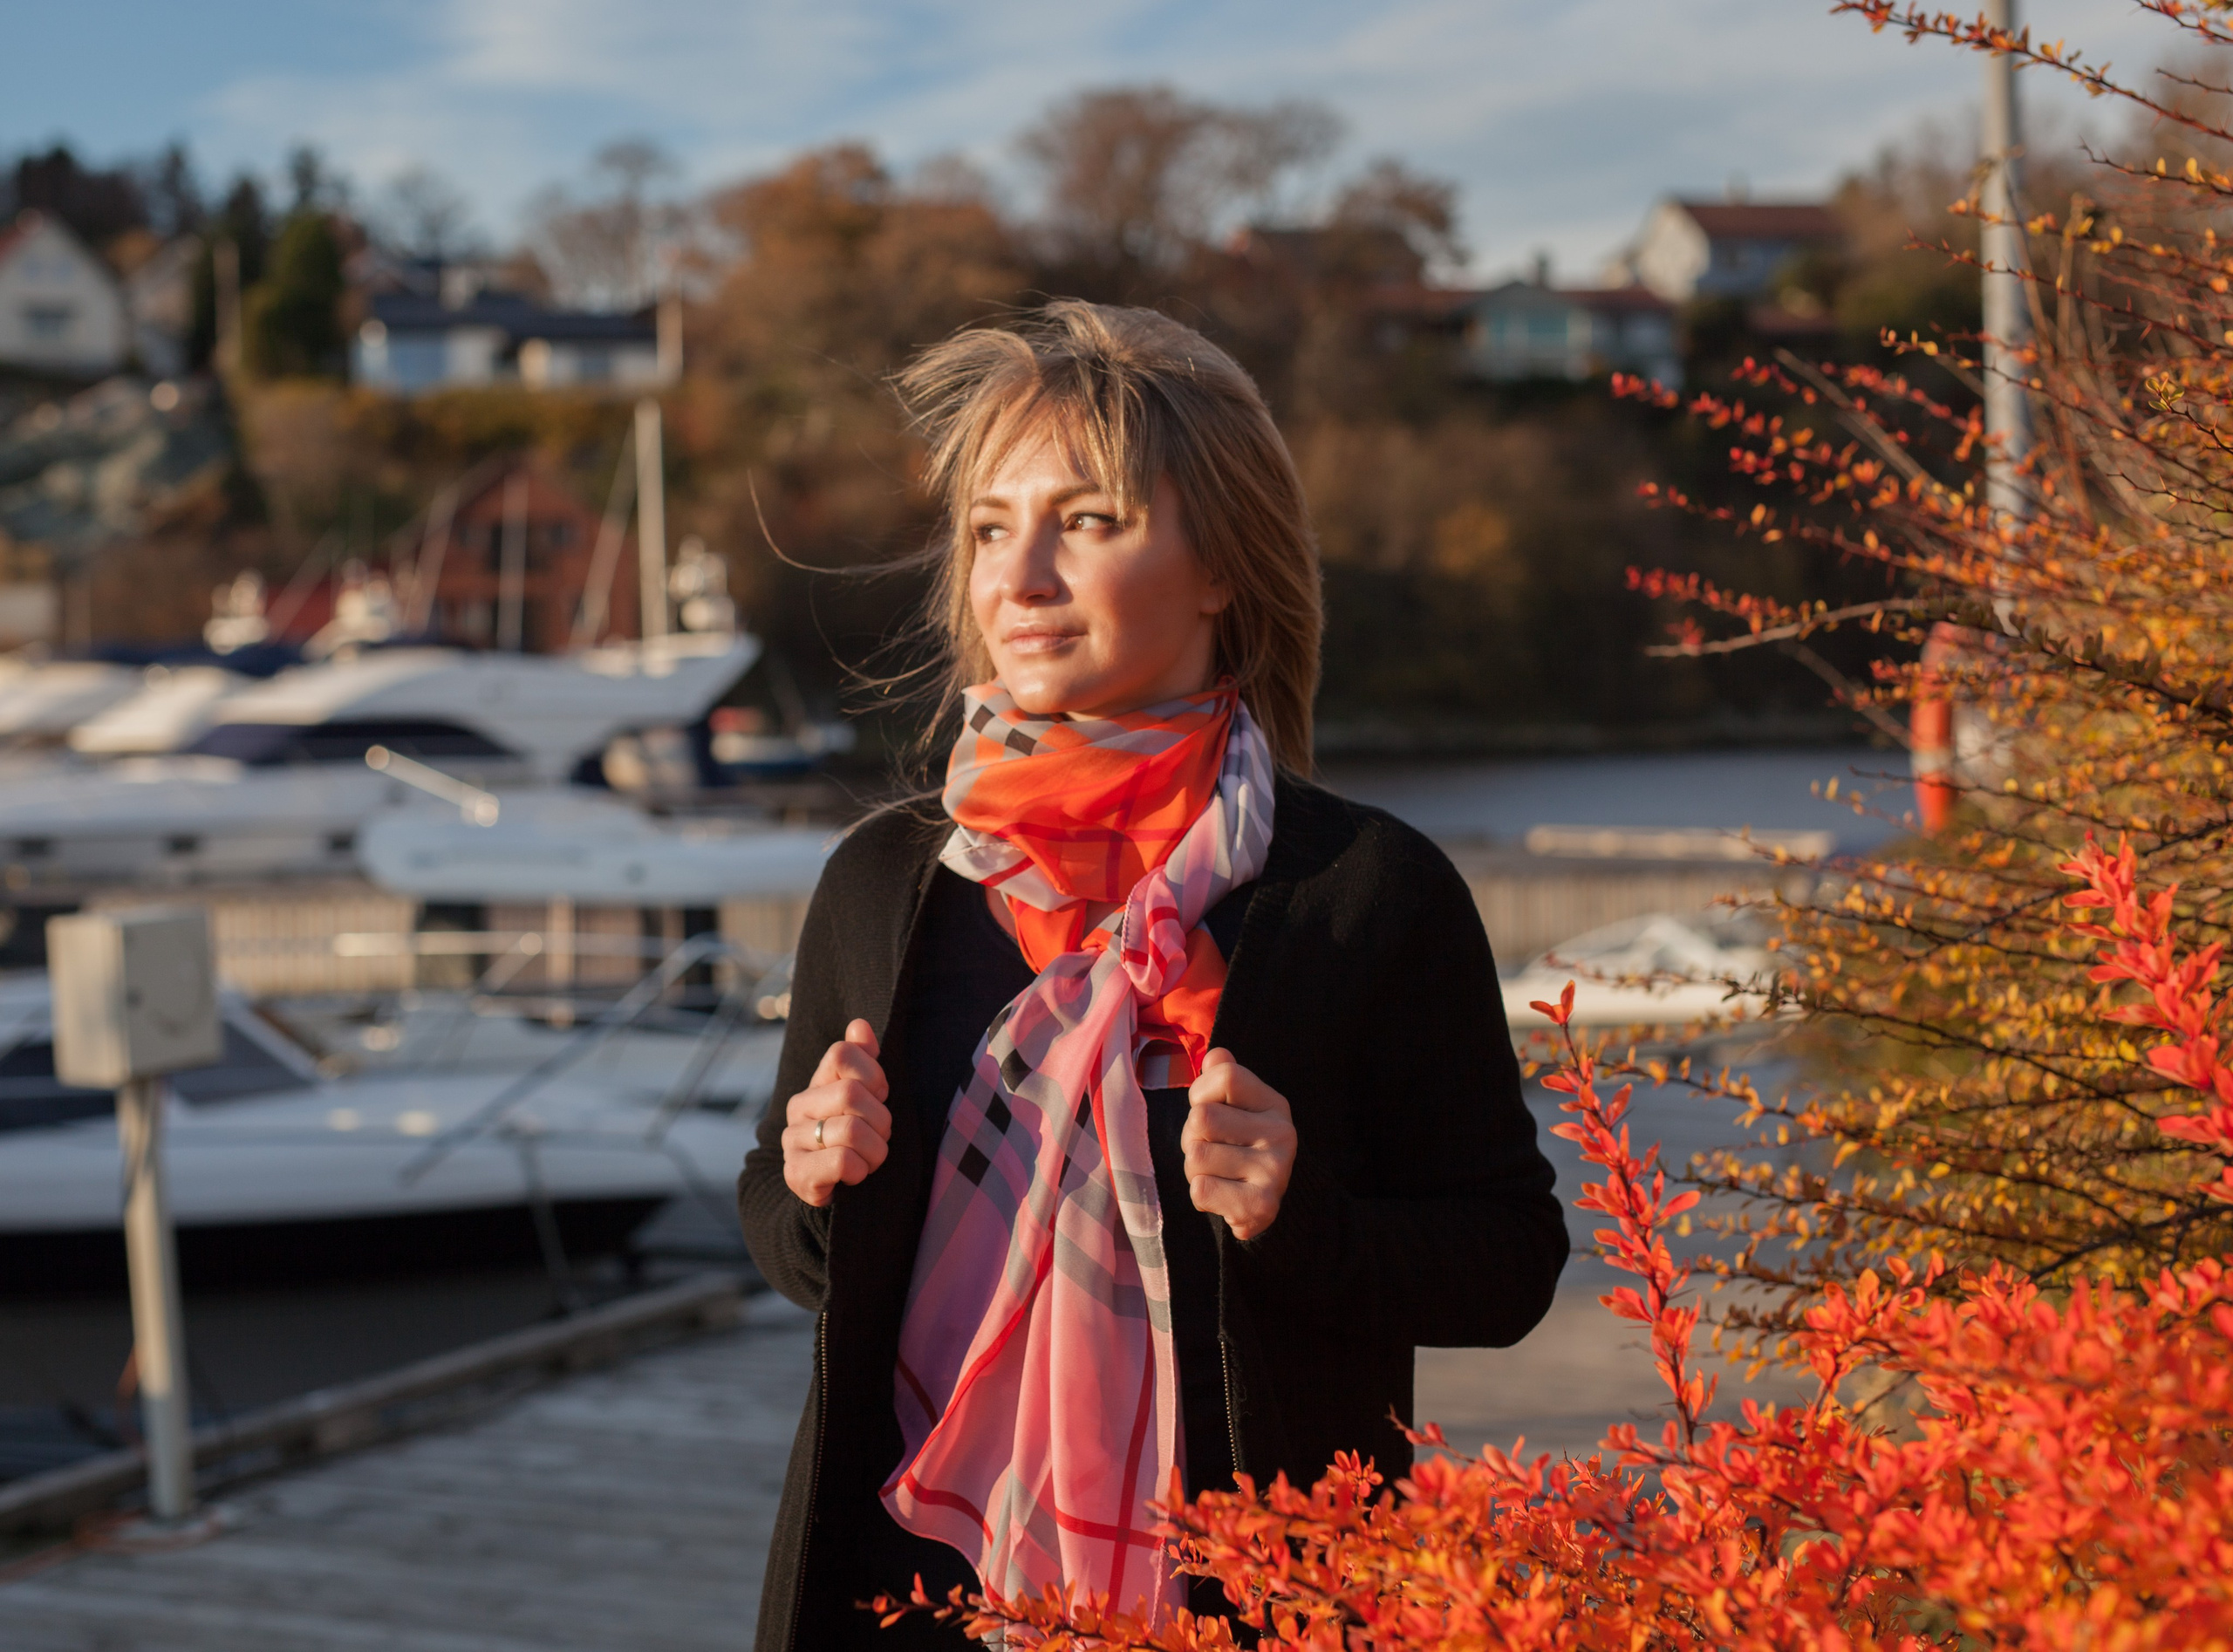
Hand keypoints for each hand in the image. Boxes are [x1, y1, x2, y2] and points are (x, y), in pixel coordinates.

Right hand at [782, 1019, 891, 1207]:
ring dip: (875, 1150)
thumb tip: (859, 1024)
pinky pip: (842, 1161)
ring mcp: (792, 1140)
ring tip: (870, 1158)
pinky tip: (855, 1175)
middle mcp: (799, 1107)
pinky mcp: (796, 1173)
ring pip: (851, 1131)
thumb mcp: (865, 1097)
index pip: (842, 1053)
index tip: (880, 1096)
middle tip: (881, 1135)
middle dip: (880, 1119)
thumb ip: (863, 1059)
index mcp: (817, 1083)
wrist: (829, 1189)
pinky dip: (860, 1171)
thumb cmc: (855, 1139)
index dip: (873, 1074)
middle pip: (850, 1093)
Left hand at [1183, 1048, 1295, 1240]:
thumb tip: (1214, 1056)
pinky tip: (1222, 1197)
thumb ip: (1223, 1077)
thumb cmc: (1239, 1148)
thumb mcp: (1236, 1108)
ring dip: (1194, 1170)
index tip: (1209, 1109)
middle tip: (1212, 1151)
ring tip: (1218, 1175)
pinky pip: (1200, 1190)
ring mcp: (1275, 1170)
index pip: (1224, 1075)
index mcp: (1275, 1104)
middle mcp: (1282, 1134)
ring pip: (1195, 1158)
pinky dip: (1200, 1196)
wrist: (1262, 1207)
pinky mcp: (1261, 1205)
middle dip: (1192, 1138)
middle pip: (1201, 1118)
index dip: (1201, 1093)